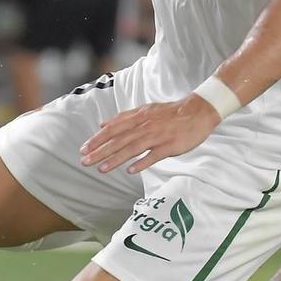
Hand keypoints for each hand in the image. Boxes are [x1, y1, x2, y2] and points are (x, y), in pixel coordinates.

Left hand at [79, 95, 219, 173]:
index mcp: (138, 117)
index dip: (97, 139)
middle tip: (85, 161)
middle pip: (119, 140)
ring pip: (133, 148)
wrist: (197, 111)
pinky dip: (142, 162)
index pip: (113, 129)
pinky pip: (153, 155)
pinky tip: (131, 171)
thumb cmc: (170, 113)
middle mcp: (144, 126)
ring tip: (102, 169)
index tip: (84, 149)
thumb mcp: (145, 110)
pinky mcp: (169, 145)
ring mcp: (157, 136)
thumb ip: (123, 118)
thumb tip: (103, 123)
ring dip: (116, 159)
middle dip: (100, 151)